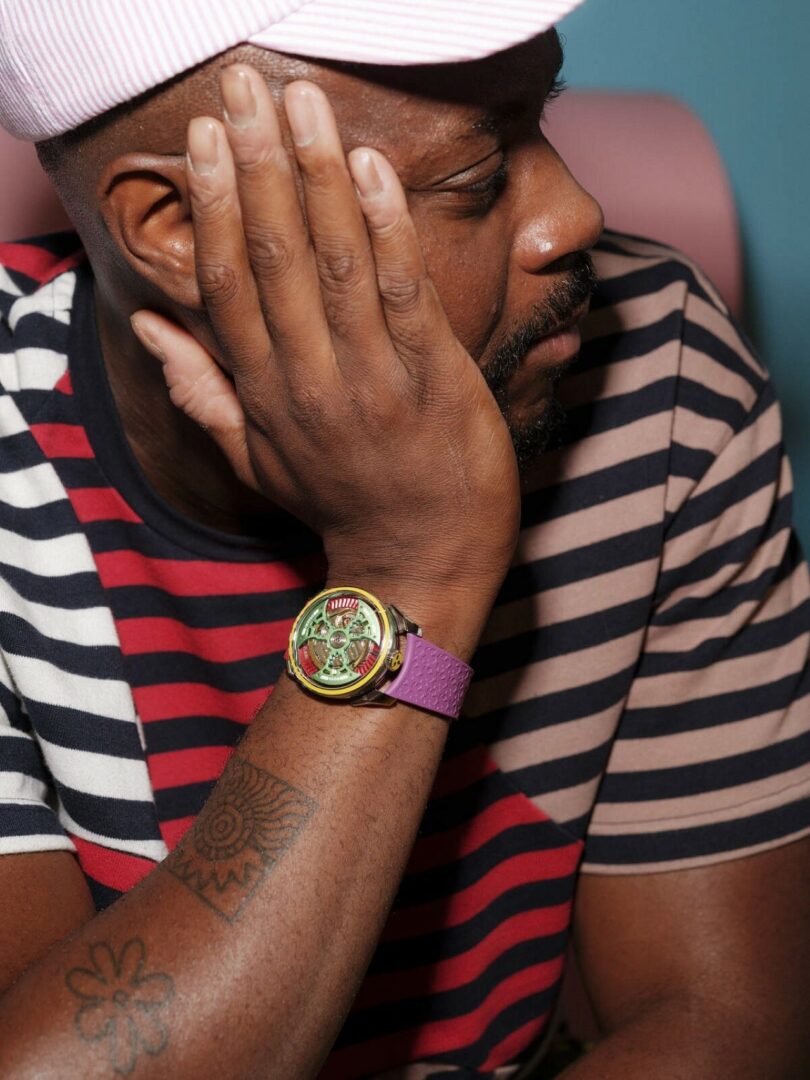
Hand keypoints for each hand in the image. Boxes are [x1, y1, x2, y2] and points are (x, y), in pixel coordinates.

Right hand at [131, 65, 519, 636]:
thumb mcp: (254, 460)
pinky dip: (389, 228)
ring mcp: (374, 381)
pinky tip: (372, 168)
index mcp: (265, 393)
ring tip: (303, 105)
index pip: (228, 284)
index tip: (209, 142)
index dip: (216, 206)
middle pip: (274, 257)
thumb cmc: (339, 504)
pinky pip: (407, 293)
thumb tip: (144, 324)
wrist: (419, 564)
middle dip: (259, 166)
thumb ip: (201, 391)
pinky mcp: (436, 380)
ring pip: (337, 263)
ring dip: (318, 176)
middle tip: (245, 89)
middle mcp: (310, 380)